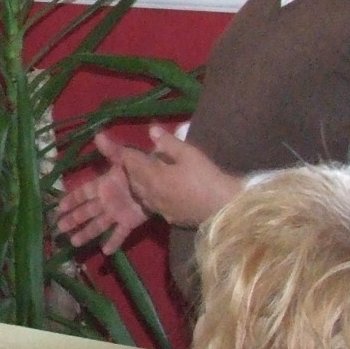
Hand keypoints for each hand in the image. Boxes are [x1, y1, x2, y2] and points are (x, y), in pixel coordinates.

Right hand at [55, 140, 149, 253]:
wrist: (170, 181)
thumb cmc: (149, 166)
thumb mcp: (129, 157)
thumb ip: (113, 150)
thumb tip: (97, 135)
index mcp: (107, 183)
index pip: (84, 192)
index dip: (71, 199)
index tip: (58, 207)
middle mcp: (110, 199)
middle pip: (87, 210)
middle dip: (73, 218)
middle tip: (58, 228)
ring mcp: (120, 211)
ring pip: (99, 224)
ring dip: (86, 233)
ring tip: (74, 243)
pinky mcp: (131, 221)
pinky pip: (121, 232)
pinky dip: (113, 241)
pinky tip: (105, 252)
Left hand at [116, 126, 244, 228]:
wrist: (224, 207)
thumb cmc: (206, 177)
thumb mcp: (189, 154)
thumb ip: (168, 143)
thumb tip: (151, 130)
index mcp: (153, 177)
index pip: (132, 163)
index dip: (127, 154)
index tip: (125, 147)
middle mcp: (151, 195)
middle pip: (133, 180)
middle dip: (131, 168)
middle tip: (134, 159)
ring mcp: (160, 209)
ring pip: (141, 195)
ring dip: (139, 183)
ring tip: (144, 174)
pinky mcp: (170, 218)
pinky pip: (153, 205)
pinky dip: (151, 196)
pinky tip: (159, 192)